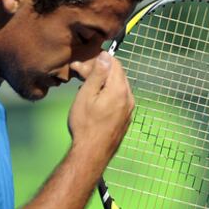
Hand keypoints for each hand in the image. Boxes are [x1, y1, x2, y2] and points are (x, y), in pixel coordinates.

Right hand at [68, 51, 133, 165]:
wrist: (92, 153)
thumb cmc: (85, 124)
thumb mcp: (86, 95)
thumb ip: (97, 74)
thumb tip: (106, 55)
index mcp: (119, 89)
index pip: (113, 63)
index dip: (96, 61)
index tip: (80, 67)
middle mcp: (129, 97)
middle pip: (116, 74)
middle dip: (98, 71)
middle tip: (79, 75)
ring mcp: (129, 109)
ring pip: (118, 86)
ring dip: (102, 82)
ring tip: (84, 88)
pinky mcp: (126, 118)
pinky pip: (119, 98)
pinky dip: (107, 93)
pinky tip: (94, 101)